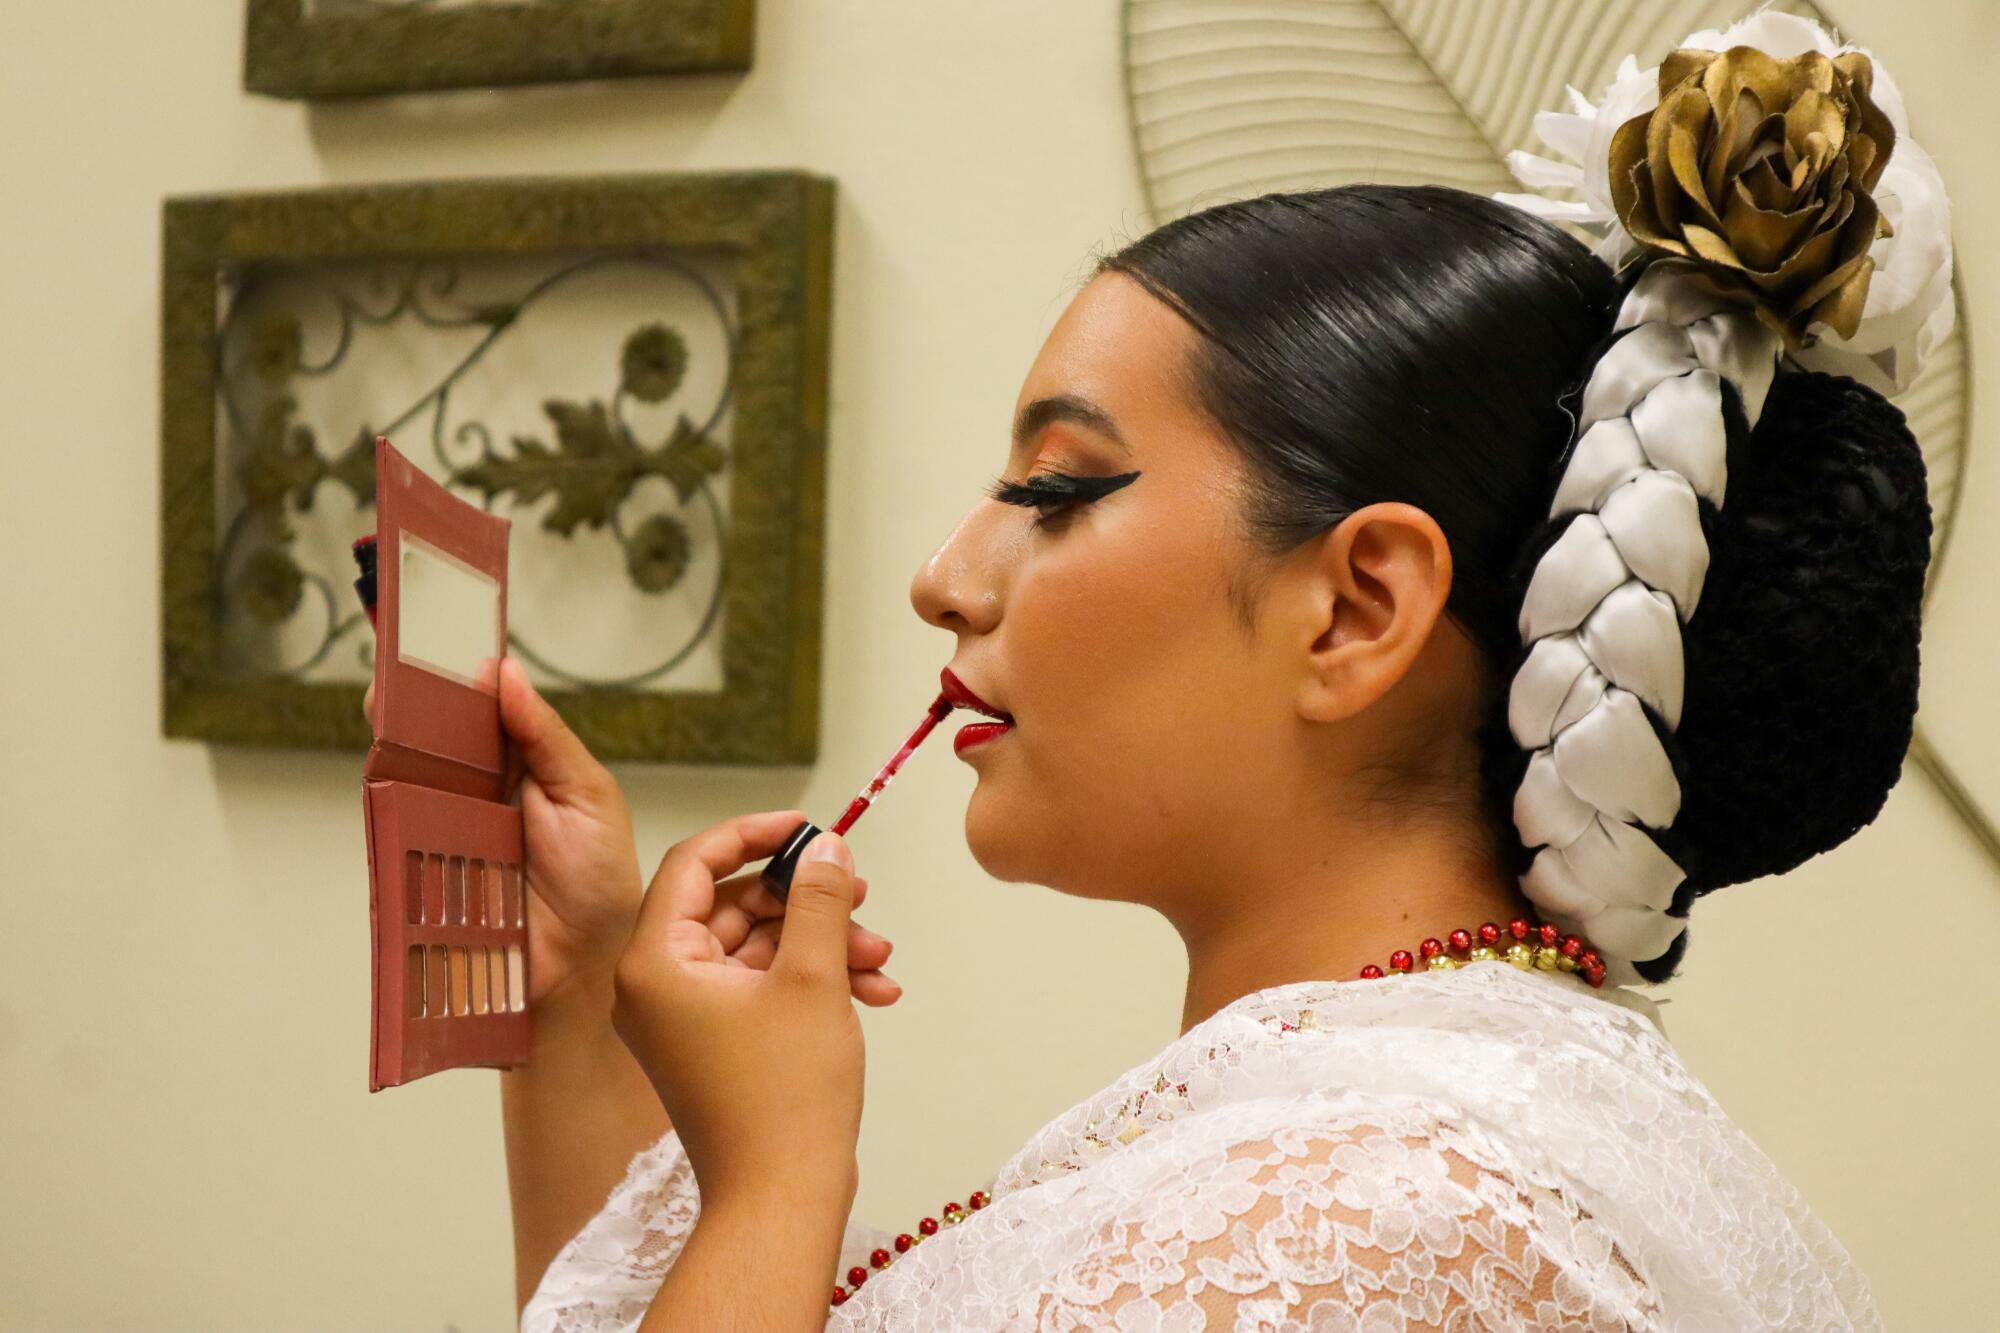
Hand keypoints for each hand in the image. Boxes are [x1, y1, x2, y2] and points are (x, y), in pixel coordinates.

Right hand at [366, 658, 641, 1013]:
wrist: (585, 965)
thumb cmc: (599, 882)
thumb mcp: (590, 794)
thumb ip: (548, 736)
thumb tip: (506, 673)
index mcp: (520, 765)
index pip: (477, 712)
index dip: (451, 680)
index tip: (432, 649)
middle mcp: (476, 794)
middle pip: (430, 740)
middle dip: (406, 708)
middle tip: (395, 684)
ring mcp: (445, 831)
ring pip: (404, 781)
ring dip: (391, 751)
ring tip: (386, 720)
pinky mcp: (423, 871)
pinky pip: (392, 835)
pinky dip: (384, 810)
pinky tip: (386, 783)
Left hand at [613, 824, 881, 1212]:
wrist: (779, 1200)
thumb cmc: (784, 1100)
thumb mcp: (812, 978)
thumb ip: (818, 900)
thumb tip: (827, 846)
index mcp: (655, 963)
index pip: (694, 863)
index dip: (755, 833)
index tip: (808, 826)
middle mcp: (655, 987)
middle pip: (733, 907)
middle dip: (806, 903)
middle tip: (862, 898)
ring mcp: (683, 1019)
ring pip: (756, 948)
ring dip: (820, 944)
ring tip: (879, 961)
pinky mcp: (711, 1045)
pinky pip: (759, 988)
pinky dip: (811, 982)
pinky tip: (872, 992)